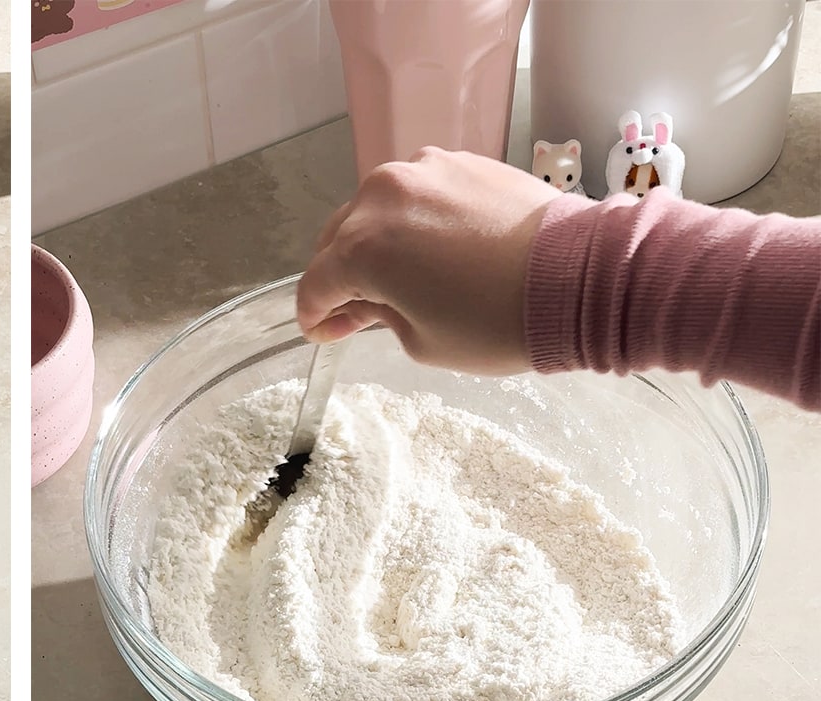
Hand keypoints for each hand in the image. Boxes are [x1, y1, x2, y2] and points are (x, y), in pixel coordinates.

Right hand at [297, 148, 563, 374]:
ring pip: (376, 210)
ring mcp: (423, 171)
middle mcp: (382, 198)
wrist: (581, 278)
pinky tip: (440, 246)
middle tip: (362, 309)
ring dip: (377, 241)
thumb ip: (376, 317)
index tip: (324, 331)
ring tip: (405, 273)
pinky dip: (416, 219)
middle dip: (342, 275)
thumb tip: (361, 305)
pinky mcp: (462, 162)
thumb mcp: (421, 342)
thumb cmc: (498, 322)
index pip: (316, 285)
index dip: (315, 315)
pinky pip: (419, 193)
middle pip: (338, 239)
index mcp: (362, 248)